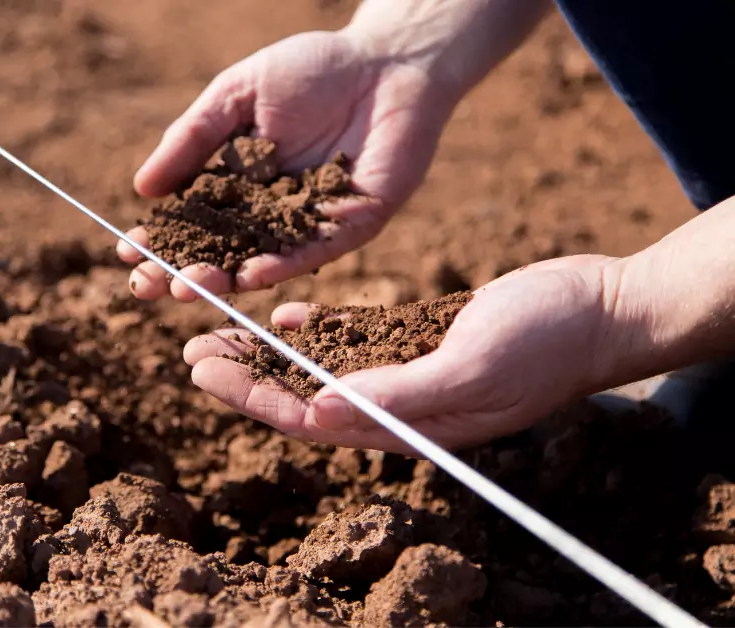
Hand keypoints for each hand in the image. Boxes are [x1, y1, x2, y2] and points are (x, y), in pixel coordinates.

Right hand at [117, 28, 456, 300]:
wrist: (386, 60)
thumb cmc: (311, 70)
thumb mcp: (236, 95)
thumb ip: (192, 139)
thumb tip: (142, 187)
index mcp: (241, 184)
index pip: (193, 220)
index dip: (161, 238)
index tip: (126, 252)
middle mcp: (272, 212)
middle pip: (221, 250)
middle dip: (182, 270)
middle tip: (147, 287)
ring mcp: (311, 223)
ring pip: (262, 260)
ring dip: (224, 277)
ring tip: (187, 286)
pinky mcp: (352, 225)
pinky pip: (314, 251)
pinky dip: (283, 265)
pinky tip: (249, 276)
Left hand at [182, 255, 626, 454]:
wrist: (601, 310)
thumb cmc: (546, 341)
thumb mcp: (471, 365)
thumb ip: (397, 393)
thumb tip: (321, 409)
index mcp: (406, 423)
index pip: (309, 418)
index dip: (250, 395)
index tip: (199, 368)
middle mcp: (399, 405)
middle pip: (304, 395)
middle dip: (246, 374)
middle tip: (192, 346)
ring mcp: (409, 373)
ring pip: (323, 368)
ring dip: (271, 352)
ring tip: (222, 329)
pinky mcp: (422, 340)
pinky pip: (358, 341)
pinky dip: (319, 329)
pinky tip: (287, 315)